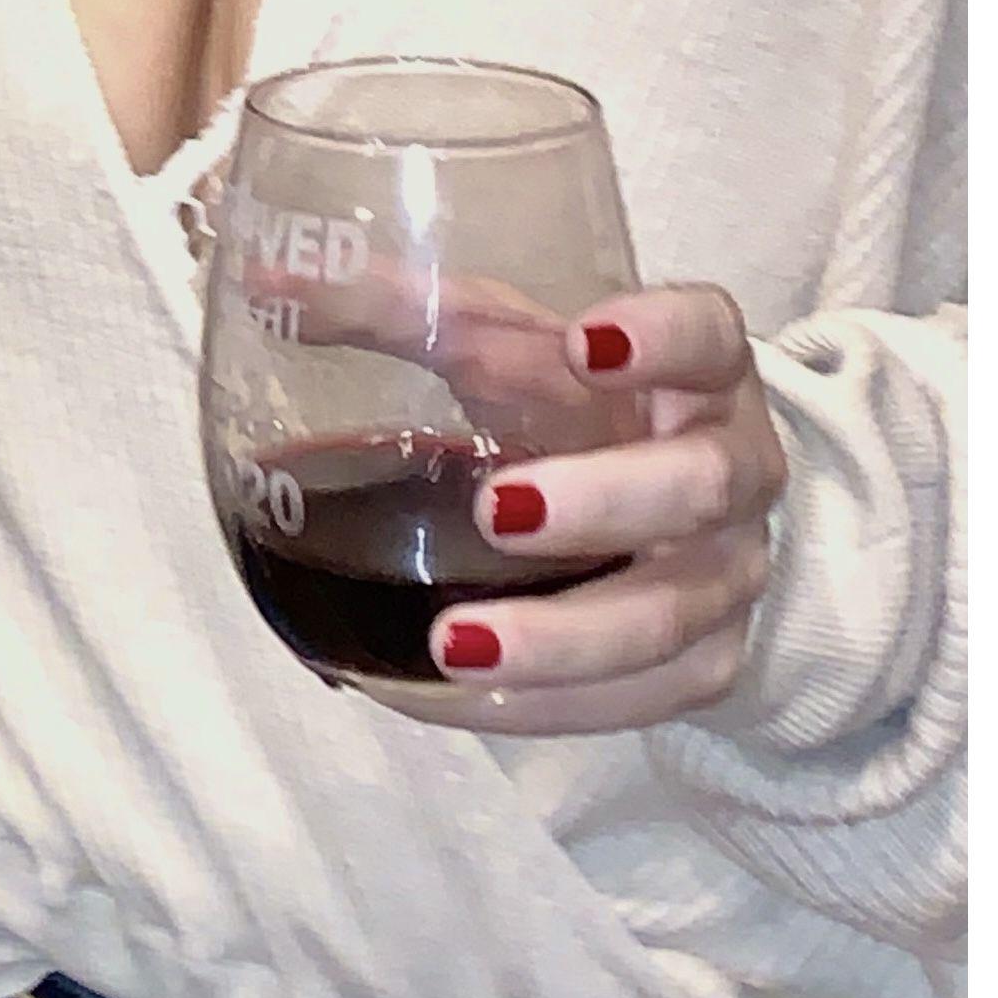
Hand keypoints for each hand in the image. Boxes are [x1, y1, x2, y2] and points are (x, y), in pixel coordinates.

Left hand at [349, 284, 787, 737]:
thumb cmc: (575, 409)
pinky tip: (455, 698)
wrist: (679, 519)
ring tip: (453, 644)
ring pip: (670, 618)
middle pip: (696, 486)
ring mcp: (726, 578)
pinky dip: (546, 707)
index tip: (585, 340)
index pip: (711, 334)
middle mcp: (732, 471)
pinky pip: (636, 703)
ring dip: (564, 639)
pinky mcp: (705, 668)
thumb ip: (400, 310)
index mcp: (696, 371)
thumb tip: (265, 289)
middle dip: (602, 502)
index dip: (664, 337)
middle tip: (497, 510)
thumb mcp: (502, 345)